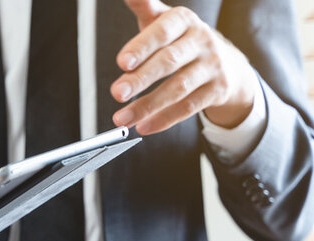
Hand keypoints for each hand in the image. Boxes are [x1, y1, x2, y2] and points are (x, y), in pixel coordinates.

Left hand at [111, 0, 256, 134]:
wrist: (227, 62)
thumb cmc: (181, 40)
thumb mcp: (164, 21)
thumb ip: (145, 8)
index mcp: (184, 21)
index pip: (162, 32)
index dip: (142, 47)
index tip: (122, 62)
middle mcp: (202, 41)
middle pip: (169, 62)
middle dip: (141, 79)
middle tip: (116, 93)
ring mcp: (212, 67)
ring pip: (178, 89)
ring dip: (148, 106)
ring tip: (122, 118)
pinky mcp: (217, 90)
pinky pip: (189, 108)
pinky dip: (164, 119)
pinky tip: (143, 126)